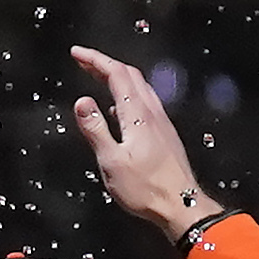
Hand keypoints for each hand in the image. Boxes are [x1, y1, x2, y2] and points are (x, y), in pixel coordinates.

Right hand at [65, 45, 212, 234]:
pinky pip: (145, 101)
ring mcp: (161, 122)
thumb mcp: (111, 162)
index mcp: (137, 115)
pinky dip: (127, 92)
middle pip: (130, 76)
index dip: (95, 60)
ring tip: (98, 77)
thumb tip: (81, 102)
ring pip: (140, 86)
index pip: (116, 75)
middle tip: (83, 61)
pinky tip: (118, 107)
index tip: (76, 53)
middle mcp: (152, 112)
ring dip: (118, 76)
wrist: (182, 205)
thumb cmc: (145, 188)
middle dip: (105, 64)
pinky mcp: (165, 133)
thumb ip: (95, 130)